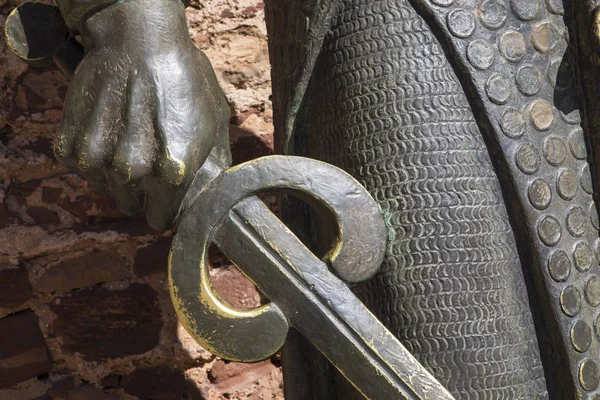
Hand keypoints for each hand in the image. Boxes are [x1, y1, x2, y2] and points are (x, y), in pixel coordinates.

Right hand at [55, 0, 229, 229]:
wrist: (138, 40)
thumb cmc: (181, 79)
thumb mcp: (213, 123)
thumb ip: (212, 166)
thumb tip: (212, 196)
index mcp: (173, 172)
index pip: (160, 219)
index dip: (163, 207)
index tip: (163, 196)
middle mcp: (133, 171)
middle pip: (131, 206)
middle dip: (140, 191)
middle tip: (147, 159)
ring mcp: (97, 159)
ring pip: (106, 188)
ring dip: (115, 173)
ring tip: (128, 137)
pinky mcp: (70, 145)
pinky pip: (82, 168)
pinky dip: (93, 155)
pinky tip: (107, 129)